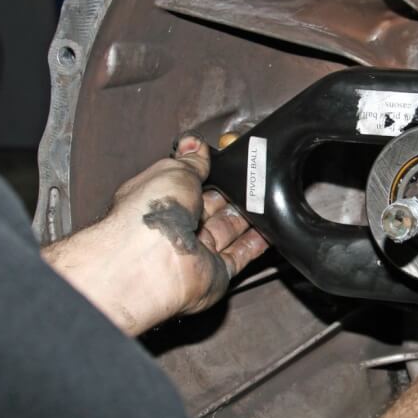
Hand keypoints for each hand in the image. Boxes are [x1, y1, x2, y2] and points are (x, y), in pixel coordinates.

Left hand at [41, 135, 268, 334]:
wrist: (151, 263)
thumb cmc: (148, 216)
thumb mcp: (172, 171)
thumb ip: (190, 161)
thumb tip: (195, 144)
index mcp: (156, 201)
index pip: (186, 183)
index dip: (207, 172)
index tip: (226, 163)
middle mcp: (173, 228)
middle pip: (210, 207)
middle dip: (231, 194)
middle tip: (251, 181)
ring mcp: (194, 252)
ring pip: (227, 231)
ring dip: (247, 216)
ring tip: (266, 199)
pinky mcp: (214, 274)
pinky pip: (239, 256)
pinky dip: (255, 244)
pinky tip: (269, 230)